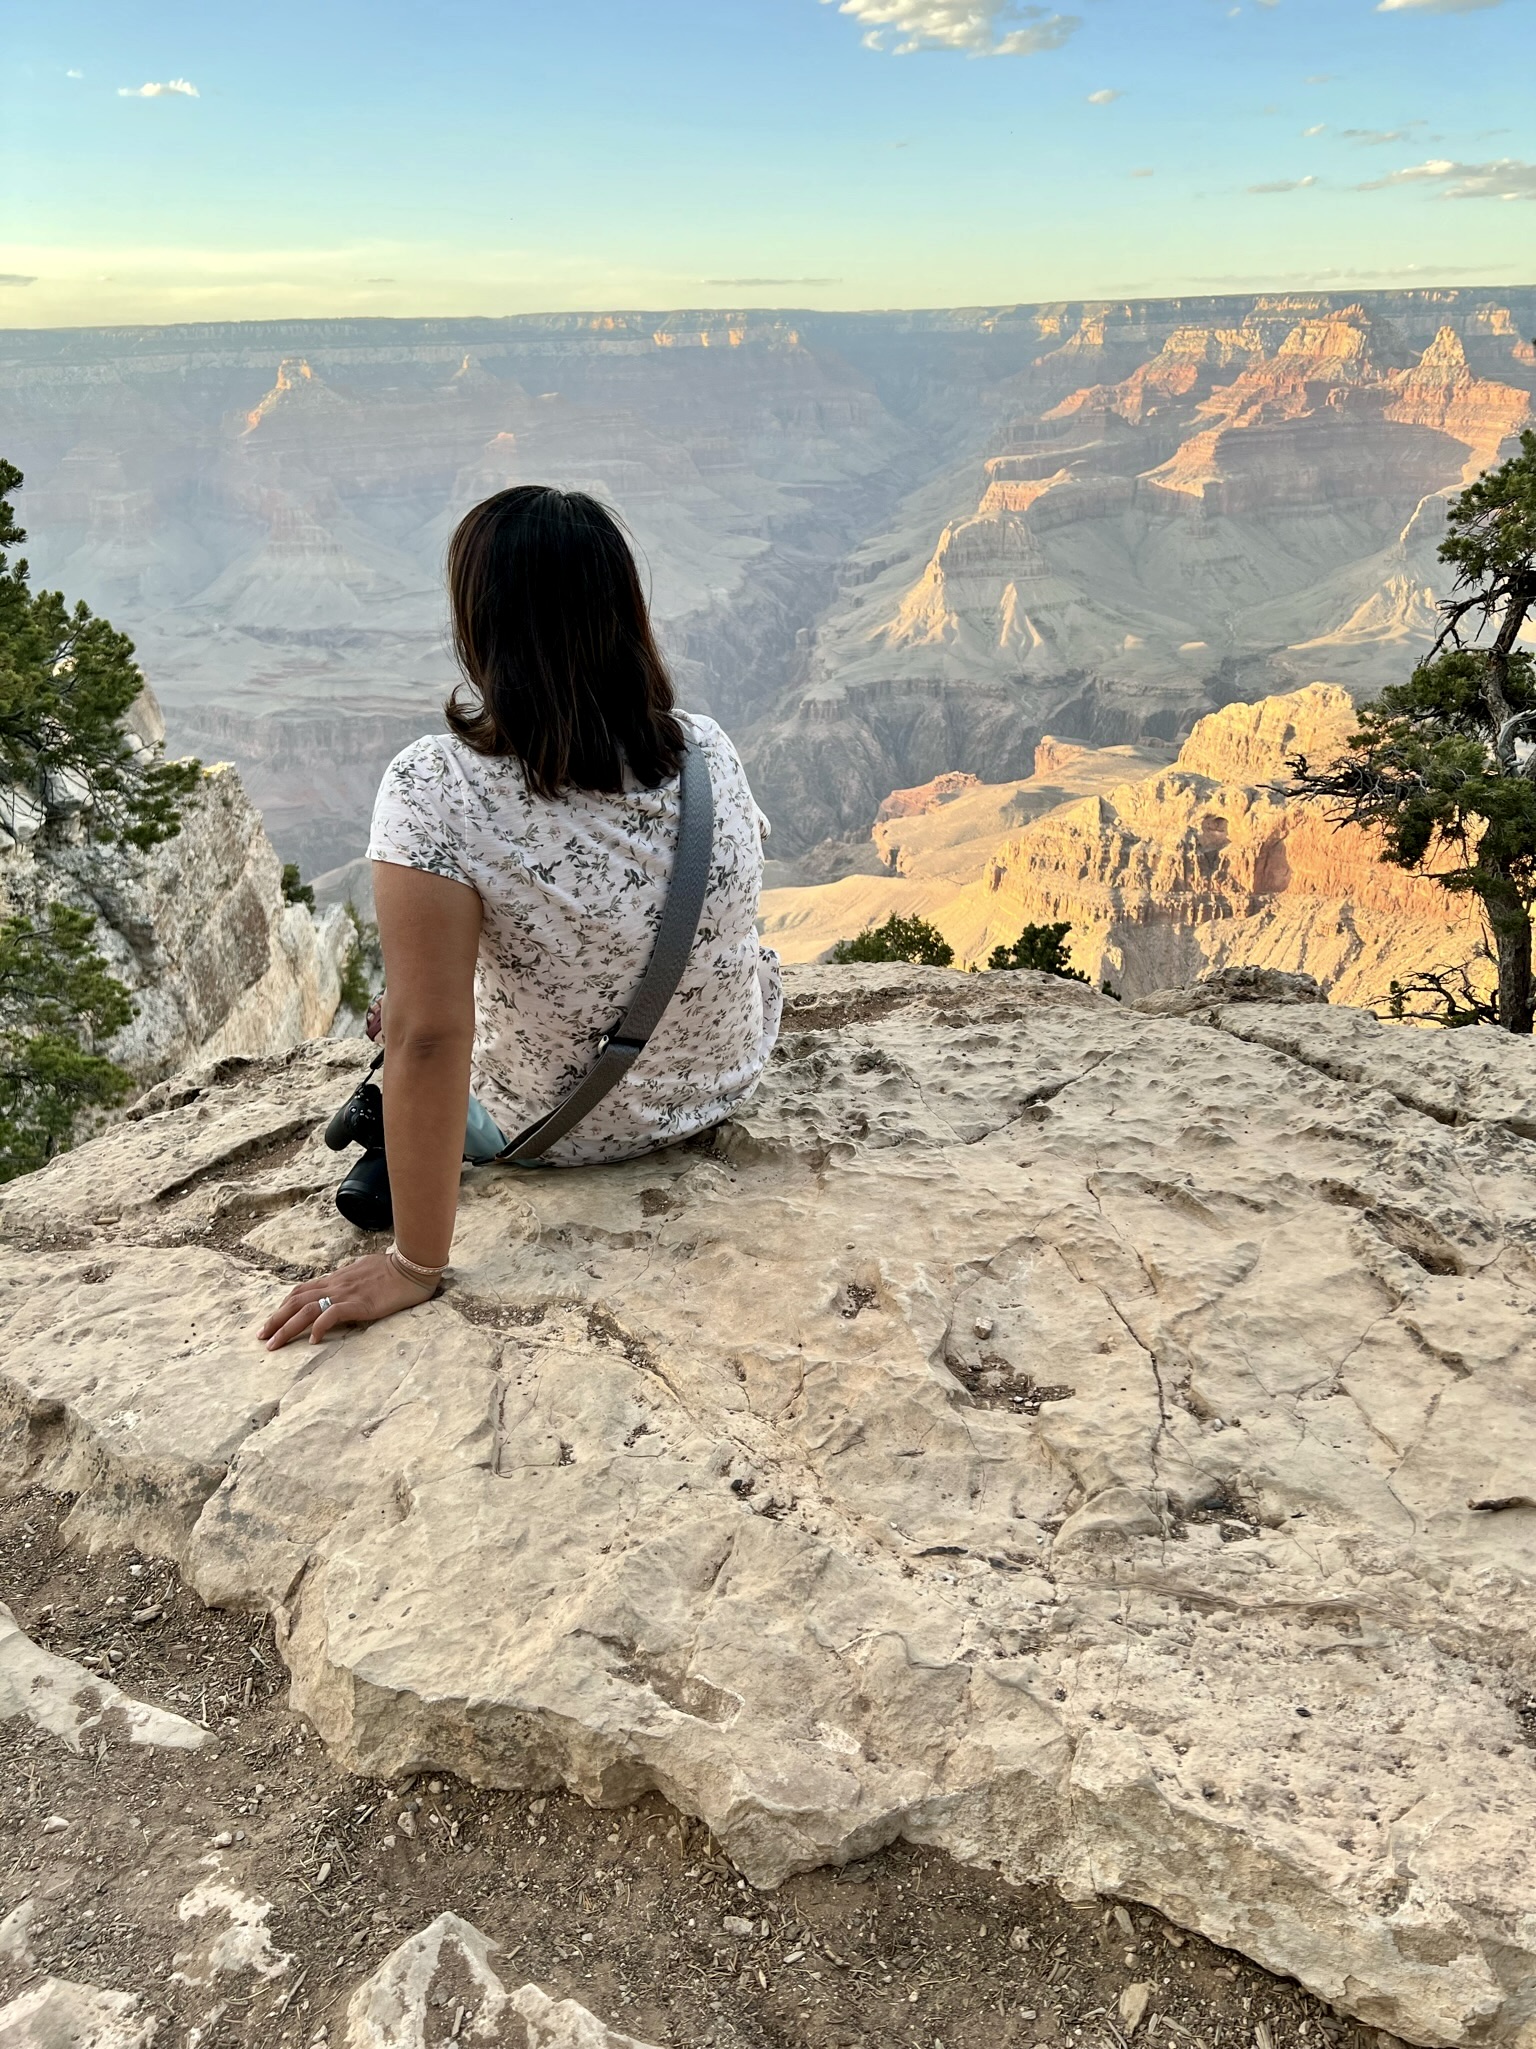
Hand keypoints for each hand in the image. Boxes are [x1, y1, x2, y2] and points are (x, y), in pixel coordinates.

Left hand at [259, 1253, 432, 1349]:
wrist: (411, 1267)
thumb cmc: (392, 1269)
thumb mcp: (363, 1272)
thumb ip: (349, 1281)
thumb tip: (343, 1289)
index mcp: (336, 1279)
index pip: (301, 1291)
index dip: (283, 1306)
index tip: (271, 1322)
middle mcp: (335, 1285)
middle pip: (296, 1301)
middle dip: (276, 1319)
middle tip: (262, 1337)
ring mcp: (345, 1293)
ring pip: (306, 1309)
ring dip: (287, 1327)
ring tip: (275, 1344)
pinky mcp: (359, 1303)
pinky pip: (332, 1314)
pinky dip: (318, 1327)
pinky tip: (313, 1340)